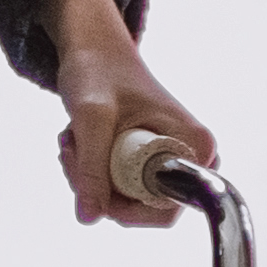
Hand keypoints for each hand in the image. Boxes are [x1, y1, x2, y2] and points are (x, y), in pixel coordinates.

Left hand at [53, 0, 208, 229]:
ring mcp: (171, 159)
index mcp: (194, 145)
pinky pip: (121, 187)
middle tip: (72, 151)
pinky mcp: (152, 159)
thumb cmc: (99, 70)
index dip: (124, 206)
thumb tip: (89, 218)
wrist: (94, 49)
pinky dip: (92, 171)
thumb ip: (91, 169)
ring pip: (127, 199)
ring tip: (73, 140)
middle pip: (144, 207)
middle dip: (99, 187)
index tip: (90, 177)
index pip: (167, 208)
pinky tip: (80, 142)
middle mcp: (191, 156)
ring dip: (89, 178)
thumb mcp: (91, 119)